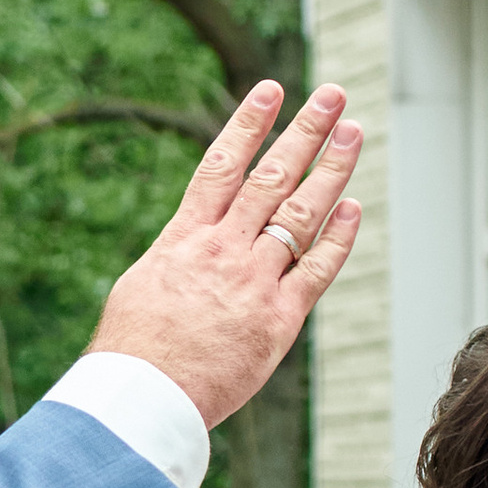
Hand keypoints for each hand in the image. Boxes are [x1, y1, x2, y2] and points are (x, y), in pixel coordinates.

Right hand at [92, 83, 361, 430]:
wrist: (143, 398)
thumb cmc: (133, 350)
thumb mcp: (143, 286)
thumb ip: (178, 257)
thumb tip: (191, 242)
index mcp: (185, 237)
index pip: (223, 164)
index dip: (250, 123)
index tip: (272, 89)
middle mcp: (224, 250)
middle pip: (272, 176)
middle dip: (305, 132)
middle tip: (332, 95)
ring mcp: (254, 281)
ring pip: (300, 212)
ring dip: (331, 168)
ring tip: (352, 132)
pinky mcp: (278, 320)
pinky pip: (316, 269)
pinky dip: (337, 237)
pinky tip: (354, 206)